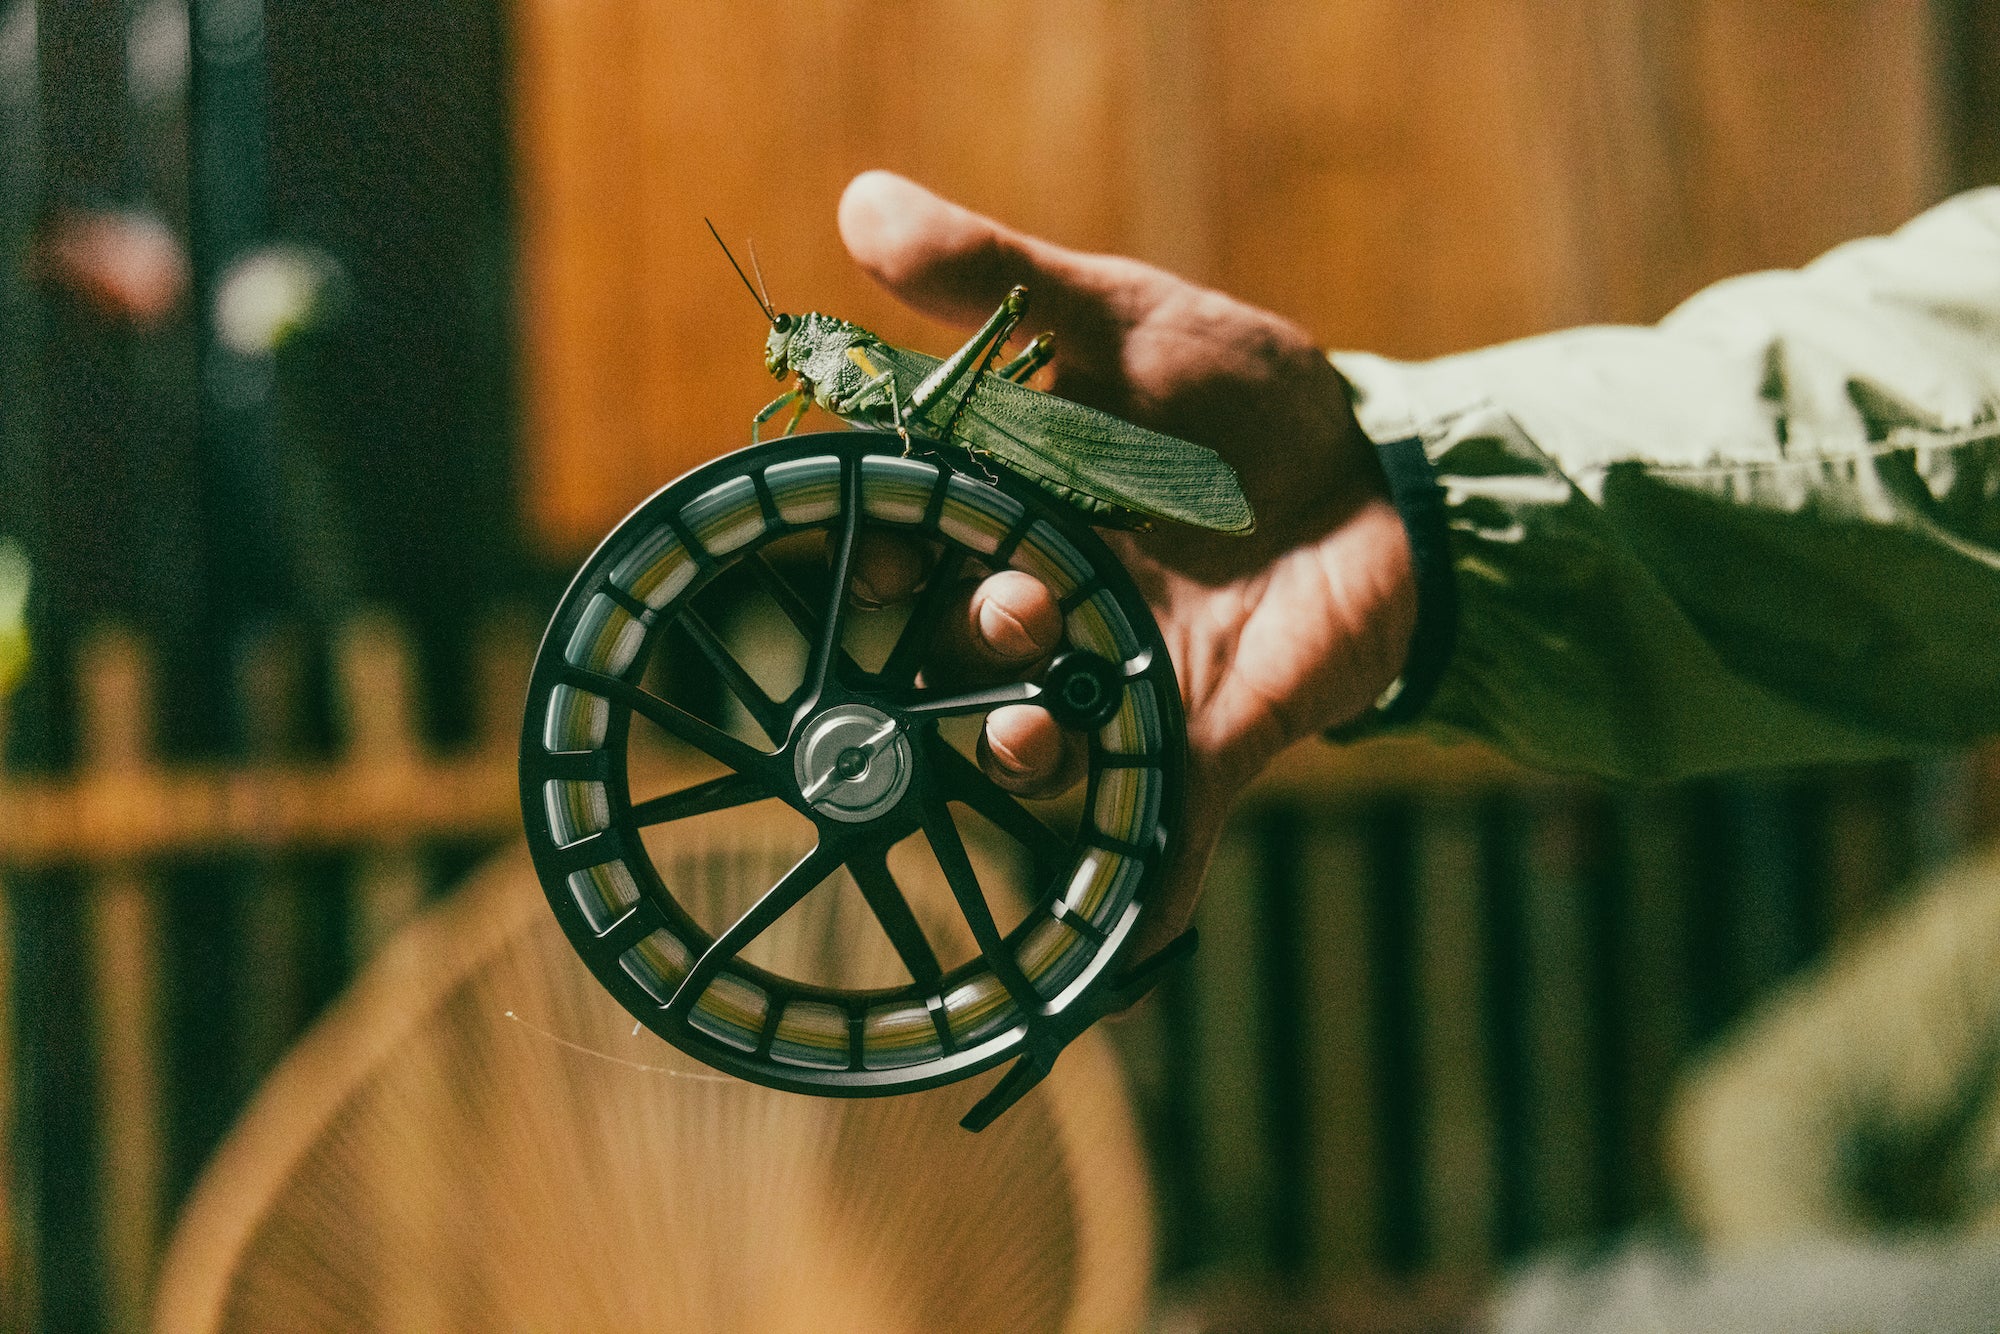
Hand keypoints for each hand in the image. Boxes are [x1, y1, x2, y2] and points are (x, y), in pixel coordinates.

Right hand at [839, 171, 1416, 953]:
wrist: (1393, 479)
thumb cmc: (1247, 398)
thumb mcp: (1125, 318)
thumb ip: (997, 279)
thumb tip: (856, 203)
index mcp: (1006, 512)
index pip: (901, 544)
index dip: (865, 555)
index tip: (864, 553)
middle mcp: (1043, 608)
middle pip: (950, 652)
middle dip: (955, 644)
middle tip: (1012, 607)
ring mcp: (1117, 682)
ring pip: (1027, 745)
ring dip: (1013, 752)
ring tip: (1030, 730)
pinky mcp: (1201, 739)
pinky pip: (1159, 827)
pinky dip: (1146, 897)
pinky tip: (1134, 956)